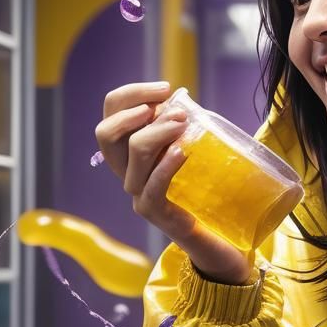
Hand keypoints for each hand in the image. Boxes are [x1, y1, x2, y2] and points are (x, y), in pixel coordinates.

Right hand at [95, 82, 255, 285]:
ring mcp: (137, 194)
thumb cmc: (206, 191)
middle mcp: (125, 172)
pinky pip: (152, 185)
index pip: (110, 115)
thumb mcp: (191, 152)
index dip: (131, 95)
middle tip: (171, 106)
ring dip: (159, 130)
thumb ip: (180, 129)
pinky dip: (166, 164)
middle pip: (106, 132)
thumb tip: (180, 98)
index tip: (165, 88)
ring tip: (184, 123)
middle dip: (133, 109)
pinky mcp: (153, 212)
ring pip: (132, 151)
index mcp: (128, 154)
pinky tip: (183, 151)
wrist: (220, 238)